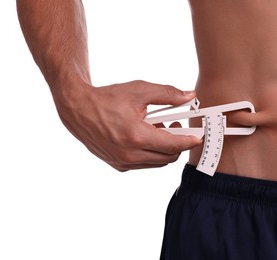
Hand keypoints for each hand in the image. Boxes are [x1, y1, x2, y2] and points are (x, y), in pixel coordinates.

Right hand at [56, 80, 200, 170]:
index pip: (173, 145)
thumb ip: (168, 94)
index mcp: (136, 136)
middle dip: (178, 143)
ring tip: (159, 128)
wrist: (78, 109)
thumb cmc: (108, 98)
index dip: (189, 140)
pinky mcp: (118, 165)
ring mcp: (123, 163)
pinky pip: (145, 164)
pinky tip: (146, 136)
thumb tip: (190, 96)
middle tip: (175, 124)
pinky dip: (152, 153)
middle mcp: (130, 154)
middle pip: (168, 157)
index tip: (199, 135)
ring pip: (158, 163)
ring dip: (165, 148)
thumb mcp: (140, 91)